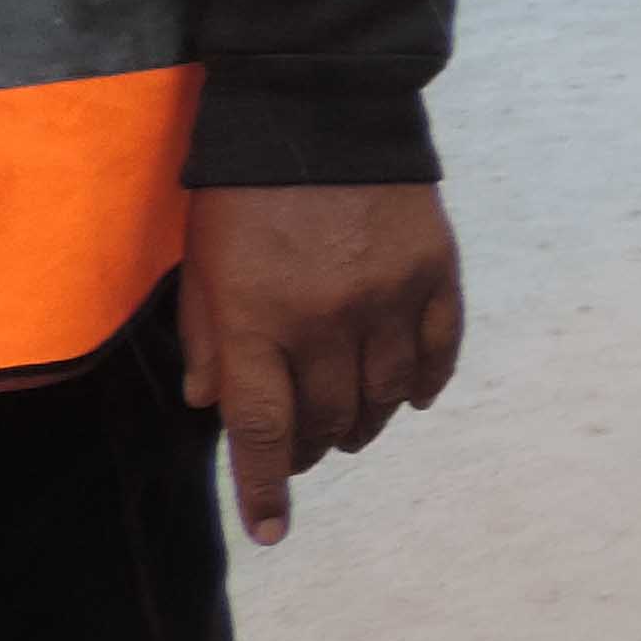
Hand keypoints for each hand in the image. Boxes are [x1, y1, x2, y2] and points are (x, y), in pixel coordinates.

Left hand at [180, 185, 464, 547]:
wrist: (318, 108)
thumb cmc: (243, 190)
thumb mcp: (202, 263)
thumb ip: (208, 337)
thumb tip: (210, 404)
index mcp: (256, 319)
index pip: (262, 429)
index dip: (264, 489)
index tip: (269, 531)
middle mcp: (324, 318)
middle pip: (327, 419)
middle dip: (311, 448)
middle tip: (303, 449)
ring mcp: (385, 297)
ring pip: (385, 397)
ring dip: (366, 423)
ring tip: (353, 425)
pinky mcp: (431, 271)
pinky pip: (437, 351)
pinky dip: (425, 385)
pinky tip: (412, 397)